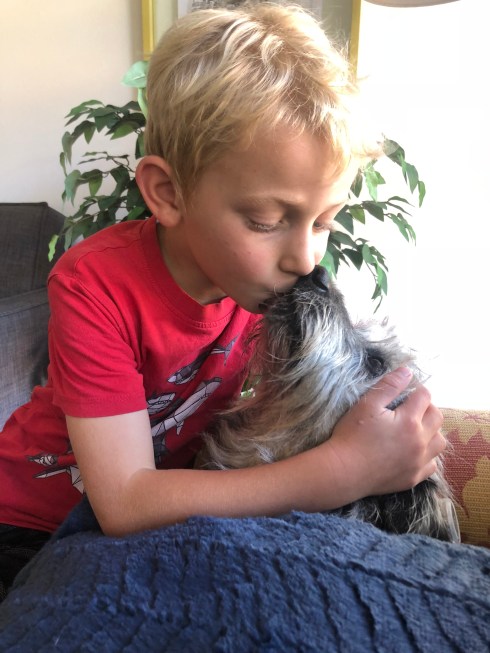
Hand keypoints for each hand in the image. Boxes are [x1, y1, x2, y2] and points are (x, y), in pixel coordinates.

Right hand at [326, 367, 444, 499]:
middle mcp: (420, 441)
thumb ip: (389, 386)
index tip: (406, 391)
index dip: (416, 389)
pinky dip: (428, 455)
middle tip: (410, 408)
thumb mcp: (367, 404)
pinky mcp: (413, 478)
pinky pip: (432, 464)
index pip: (424, 396)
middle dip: (427, 408)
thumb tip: (407, 371)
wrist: (343, 472)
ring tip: (416, 429)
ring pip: (440, 441)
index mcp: (409, 421)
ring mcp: (418, 462)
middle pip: (437, 417)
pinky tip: (413, 451)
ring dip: (432, 431)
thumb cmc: (352, 435)